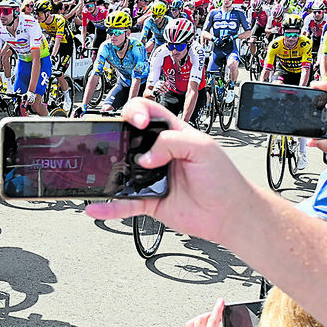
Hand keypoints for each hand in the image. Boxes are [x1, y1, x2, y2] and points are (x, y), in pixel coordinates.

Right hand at [84, 98, 256, 247]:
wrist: (230, 213)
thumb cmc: (224, 179)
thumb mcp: (203, 147)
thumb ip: (172, 142)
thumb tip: (146, 156)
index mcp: (173, 134)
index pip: (147, 113)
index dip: (137, 113)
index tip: (139, 124)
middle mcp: (159, 154)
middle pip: (128, 140)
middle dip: (116, 139)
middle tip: (116, 146)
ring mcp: (151, 178)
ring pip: (122, 173)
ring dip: (107, 174)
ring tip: (97, 174)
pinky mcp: (149, 201)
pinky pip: (124, 203)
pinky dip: (109, 206)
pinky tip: (97, 206)